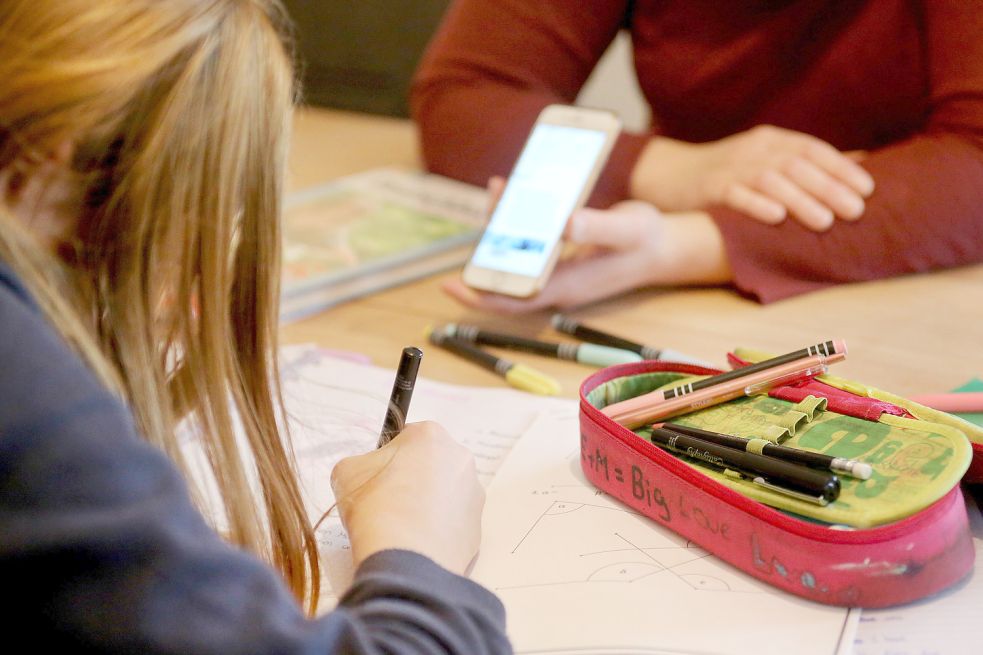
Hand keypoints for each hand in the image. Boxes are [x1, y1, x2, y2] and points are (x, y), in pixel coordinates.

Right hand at [331, 421, 483, 573]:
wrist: (405, 559)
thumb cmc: (375, 506)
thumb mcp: (346, 472)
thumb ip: (360, 463)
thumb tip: (369, 474)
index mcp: (430, 435)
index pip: (406, 439)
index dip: (388, 460)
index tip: (377, 480)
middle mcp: (460, 458)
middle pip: (430, 464)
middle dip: (412, 480)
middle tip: (388, 504)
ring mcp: (474, 494)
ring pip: (445, 494)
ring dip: (427, 505)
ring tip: (403, 527)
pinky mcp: (478, 528)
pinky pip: (453, 524)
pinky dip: (437, 531)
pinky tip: (418, 544)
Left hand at [443, 200, 729, 313]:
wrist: (666, 247)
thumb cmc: (647, 240)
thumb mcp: (627, 227)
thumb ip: (598, 226)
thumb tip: (563, 224)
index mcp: (567, 286)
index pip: (514, 299)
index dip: (481, 296)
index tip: (452, 285)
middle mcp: (557, 285)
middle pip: (507, 277)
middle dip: (487, 250)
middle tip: (487, 205)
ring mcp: (559, 274)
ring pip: (517, 259)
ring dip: (503, 231)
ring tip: (499, 192)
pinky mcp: (562, 260)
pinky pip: (530, 247)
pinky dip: (519, 225)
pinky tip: (517, 195)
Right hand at [631, 125, 874, 230]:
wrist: (667, 174)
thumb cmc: (726, 173)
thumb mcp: (765, 160)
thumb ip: (806, 164)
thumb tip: (861, 165)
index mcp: (771, 141)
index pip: (813, 150)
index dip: (841, 168)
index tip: (868, 189)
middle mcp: (753, 150)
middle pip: (796, 165)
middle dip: (829, 188)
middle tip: (855, 211)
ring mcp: (729, 168)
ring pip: (770, 180)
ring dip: (800, 200)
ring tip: (825, 222)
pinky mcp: (708, 188)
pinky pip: (734, 194)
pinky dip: (755, 204)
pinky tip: (775, 217)